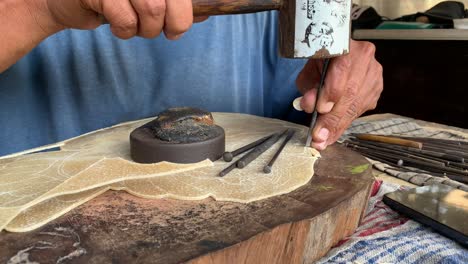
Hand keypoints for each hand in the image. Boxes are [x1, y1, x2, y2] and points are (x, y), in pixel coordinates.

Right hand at [42, 0, 203, 38]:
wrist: (67, 1)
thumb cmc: (114, 1)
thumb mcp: (149, 1)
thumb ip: (177, 4)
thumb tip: (206, 14)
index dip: (185, 13)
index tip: (178, 27)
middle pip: (171, 1)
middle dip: (174, 25)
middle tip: (166, 33)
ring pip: (152, 10)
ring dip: (147, 30)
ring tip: (135, 27)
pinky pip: (126, 19)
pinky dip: (125, 31)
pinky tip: (116, 25)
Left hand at [296, 40, 382, 149]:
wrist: (337, 58)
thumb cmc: (321, 64)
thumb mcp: (309, 72)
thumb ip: (308, 88)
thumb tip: (310, 105)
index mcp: (347, 46)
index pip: (342, 70)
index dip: (332, 92)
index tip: (320, 109)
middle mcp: (365, 58)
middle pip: (351, 92)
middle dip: (333, 118)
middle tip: (319, 135)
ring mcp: (374, 74)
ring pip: (357, 104)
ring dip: (339, 125)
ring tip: (324, 139)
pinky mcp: (376, 89)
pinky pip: (361, 109)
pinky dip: (345, 123)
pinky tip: (334, 133)